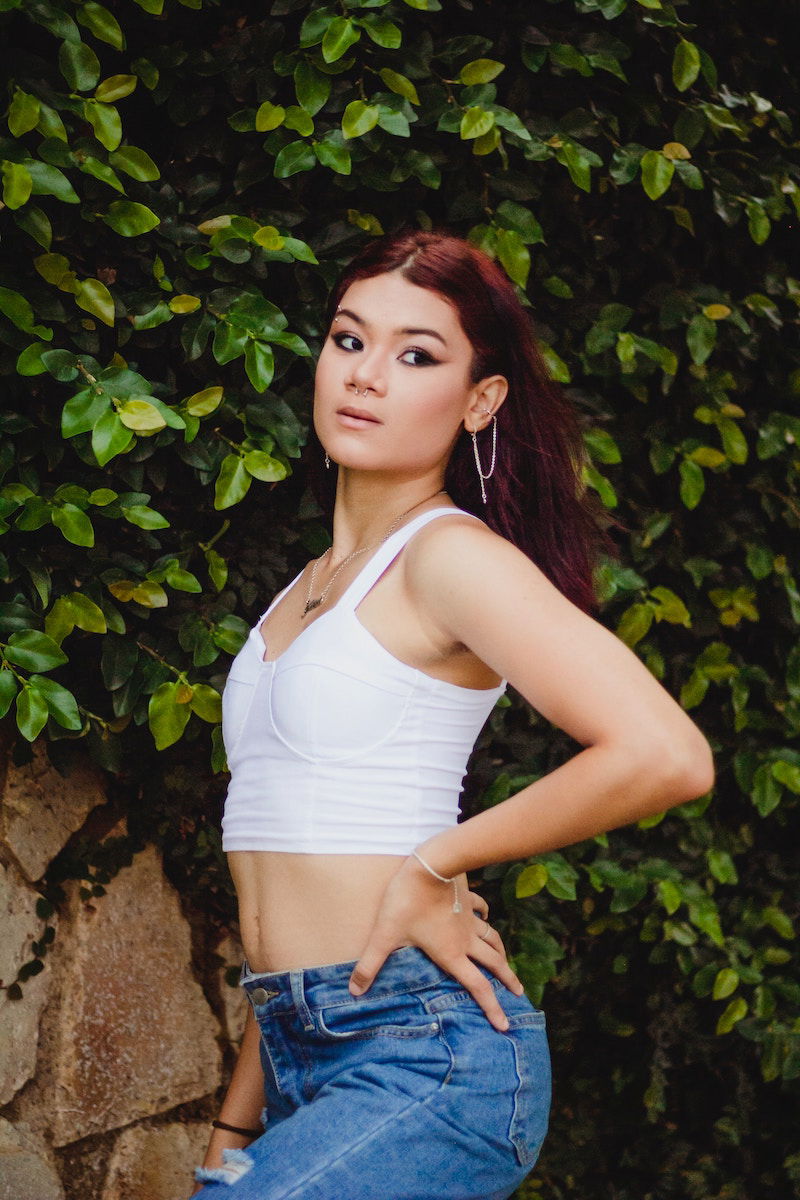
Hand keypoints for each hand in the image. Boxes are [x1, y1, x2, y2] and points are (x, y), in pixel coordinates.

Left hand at [348, 855, 523, 1030]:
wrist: (429, 864)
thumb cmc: (407, 901)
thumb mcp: (385, 934)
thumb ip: (370, 964)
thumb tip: (354, 991)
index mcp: (451, 954)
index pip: (477, 987)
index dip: (492, 1008)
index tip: (504, 1025)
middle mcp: (466, 940)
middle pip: (494, 964)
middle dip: (507, 981)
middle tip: (519, 995)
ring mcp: (469, 919)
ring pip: (492, 939)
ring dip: (501, 954)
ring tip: (507, 964)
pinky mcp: (467, 899)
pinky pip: (481, 911)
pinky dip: (486, 917)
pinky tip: (485, 917)